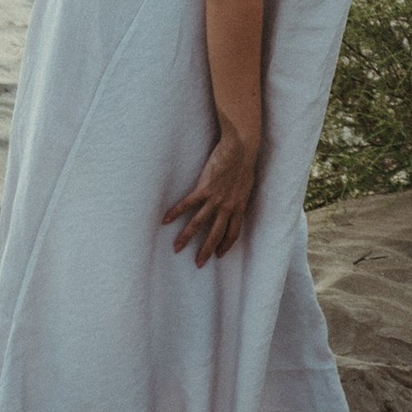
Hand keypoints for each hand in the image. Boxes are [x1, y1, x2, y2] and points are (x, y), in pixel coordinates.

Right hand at [163, 126, 258, 262]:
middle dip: (206, 250)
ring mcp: (215, 199)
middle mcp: (227, 206)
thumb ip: (240, 195)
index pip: (233, 232)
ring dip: (186, 237)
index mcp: (239, 206)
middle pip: (216, 234)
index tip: (219, 254)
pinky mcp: (204, 189)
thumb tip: (236, 199)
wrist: (241, 148)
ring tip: (176, 248)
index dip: (226, 245)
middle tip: (198, 263)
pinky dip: (175, 212)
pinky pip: (187, 204)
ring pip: (198, 224)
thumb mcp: (246, 184)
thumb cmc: (245, 162)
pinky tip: (166, 220)